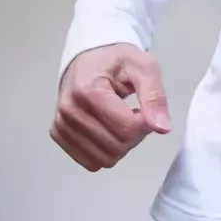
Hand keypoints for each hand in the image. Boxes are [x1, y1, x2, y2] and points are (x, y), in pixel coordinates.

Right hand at [53, 43, 171, 171]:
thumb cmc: (116, 61)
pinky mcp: (58, 135)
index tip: (144, 108)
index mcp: (87, 91)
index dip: (144, 124)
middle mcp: (69, 110)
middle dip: (133, 135)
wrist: (88, 58)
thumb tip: (162, 128)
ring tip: (119, 120)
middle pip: (116, 147)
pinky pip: (91, 162)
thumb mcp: (144, 68)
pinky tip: (106, 130)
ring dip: (120, 145)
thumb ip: (155, 96)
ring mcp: (61, 124)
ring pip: (105, 159)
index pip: (126, 129)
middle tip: (133, 114)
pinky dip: (105, 151)